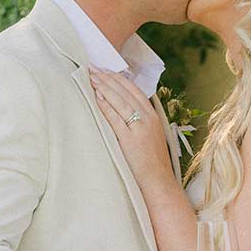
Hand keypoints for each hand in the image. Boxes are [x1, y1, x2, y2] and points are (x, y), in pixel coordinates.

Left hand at [89, 67, 172, 184]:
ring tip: (92, 78)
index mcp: (153, 116)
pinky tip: (96, 97)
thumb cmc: (152, 163)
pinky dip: (105, 105)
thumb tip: (123, 111)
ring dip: (104, 87)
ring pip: (120, 101)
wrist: (159, 182)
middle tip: (93, 68)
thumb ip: (139, 122)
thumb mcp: (150, 137)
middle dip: (108, 78)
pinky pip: (115, 118)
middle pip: (126, 92)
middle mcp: (148, 119)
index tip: (106, 70)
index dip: (119, 78)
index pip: (135, 90)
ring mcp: (140, 128)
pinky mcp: (130, 139)